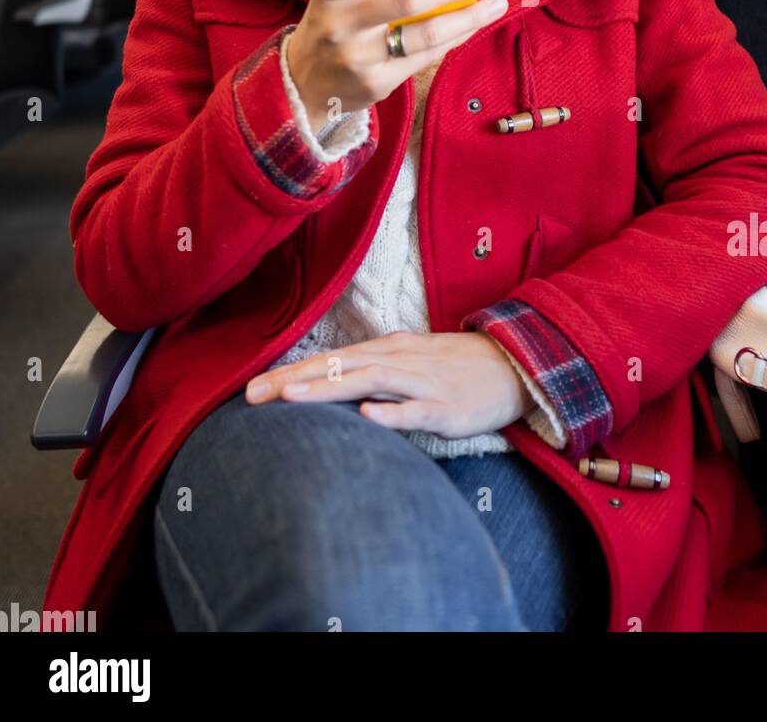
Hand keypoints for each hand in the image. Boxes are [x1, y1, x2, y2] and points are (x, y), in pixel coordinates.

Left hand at [244, 331, 535, 436]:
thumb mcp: (411, 363)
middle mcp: (399, 361)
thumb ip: (373, 372)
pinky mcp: (447, 408)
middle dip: (293, 381)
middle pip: (338, 367)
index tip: (251, 389)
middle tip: (250, 396)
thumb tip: (331, 385)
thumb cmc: (457, 368)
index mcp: (387, 350)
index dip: (291, 373)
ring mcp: (422, 382)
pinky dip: (391, 413)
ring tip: (289, 398)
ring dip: (327, 389)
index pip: (330, 360)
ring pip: (368, 382)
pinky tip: (366, 416)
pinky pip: (416, 411)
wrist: (516, 366)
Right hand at [287, 0, 507, 130]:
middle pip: (401, 2)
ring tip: (497, 1)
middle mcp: (340, 26)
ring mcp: (359, 58)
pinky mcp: (377, 82)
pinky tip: (474, 22)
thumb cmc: (334, 24)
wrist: (305, 86)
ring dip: (467, 16)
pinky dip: (455, 36)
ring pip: (423, 35)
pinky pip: (426, 56)